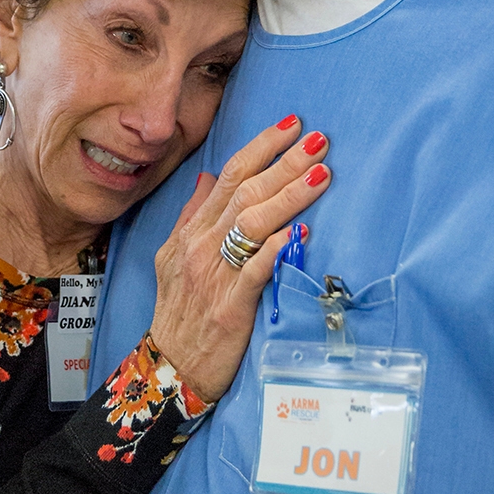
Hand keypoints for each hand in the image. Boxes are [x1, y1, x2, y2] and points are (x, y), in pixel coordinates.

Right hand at [148, 116, 331, 402]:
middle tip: (319, 139)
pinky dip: (275, 250)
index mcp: (192, 232)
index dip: (261, 147)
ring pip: (253, 224)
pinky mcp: (230, 308)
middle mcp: (201, 247)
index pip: (230, 177)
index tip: (291, 125)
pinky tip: (297, 232)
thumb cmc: (180, 312)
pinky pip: (253, 272)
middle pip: (247, 193)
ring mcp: (214, 276)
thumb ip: (192, 216)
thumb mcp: (172, 257)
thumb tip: (208, 177)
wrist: (171, 368)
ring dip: (289, 196)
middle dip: (285, 162)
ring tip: (322, 174)